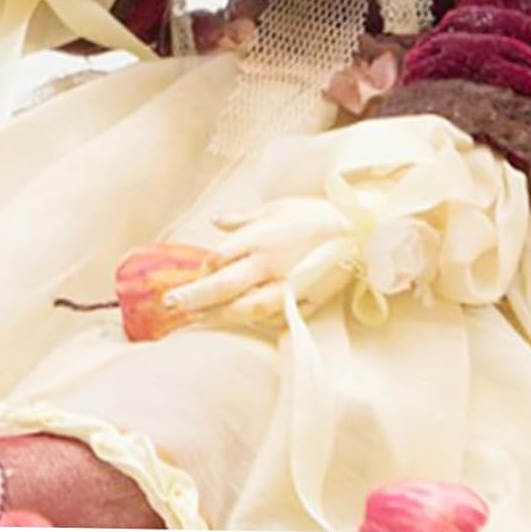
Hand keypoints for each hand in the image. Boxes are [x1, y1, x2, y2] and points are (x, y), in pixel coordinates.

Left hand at [162, 197, 355, 330]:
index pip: (221, 256)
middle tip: (170, 305)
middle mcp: (271, 263)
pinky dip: (255, 323)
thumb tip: (216, 221)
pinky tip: (241, 324)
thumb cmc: (316, 214)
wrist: (360, 231)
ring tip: (199, 320)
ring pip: (247, 308)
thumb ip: (244, 218)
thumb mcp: (277, 206)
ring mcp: (288, 286)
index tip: (195, 273)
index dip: (204, 267)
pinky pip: (275, 318)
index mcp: (262, 236)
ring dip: (220, 316)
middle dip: (195, 296)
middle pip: (225, 284)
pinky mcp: (305, 302)